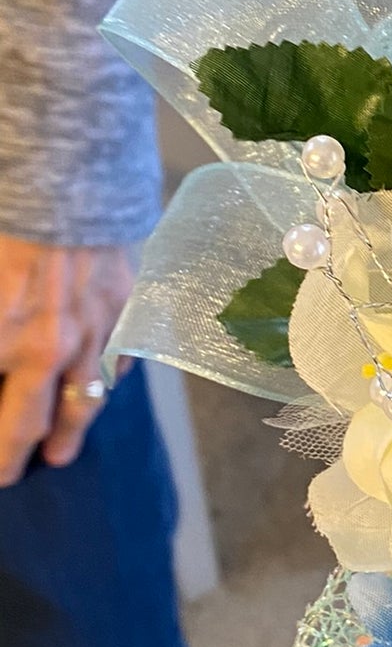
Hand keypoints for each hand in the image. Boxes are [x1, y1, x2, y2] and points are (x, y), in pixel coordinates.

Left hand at [0, 236, 133, 481]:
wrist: (70, 170)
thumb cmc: (11, 217)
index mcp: (4, 340)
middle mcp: (50, 349)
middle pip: (29, 422)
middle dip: (12, 455)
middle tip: (8, 476)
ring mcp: (95, 330)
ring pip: (83, 401)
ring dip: (69, 434)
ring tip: (61, 457)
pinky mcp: (126, 305)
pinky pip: (120, 357)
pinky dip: (108, 378)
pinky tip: (102, 387)